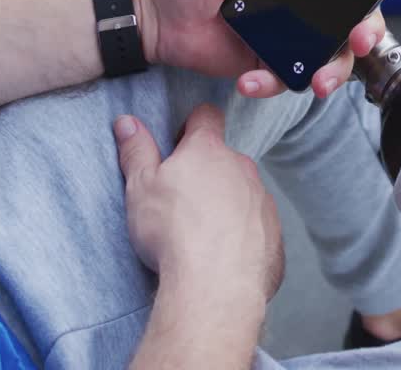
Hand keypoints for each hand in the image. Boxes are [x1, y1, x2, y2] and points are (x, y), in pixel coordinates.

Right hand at [113, 105, 284, 301]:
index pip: (206, 117)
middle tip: (182, 200)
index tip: (180, 142)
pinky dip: (242, 234)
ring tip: (201, 233)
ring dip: (226, 204)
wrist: (216, 284)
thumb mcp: (141, 187)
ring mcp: (262, 200)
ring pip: (243, 192)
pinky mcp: (274, 233)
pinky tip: (223, 255)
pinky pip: (256, 225)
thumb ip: (136, 151)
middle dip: (207, 173)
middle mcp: (242, 168)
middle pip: (224, 159)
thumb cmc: (173, 231)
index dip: (193, 124)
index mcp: (208, 151)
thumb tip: (127, 122)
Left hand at [132, 0, 385, 98]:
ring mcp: (289, 33)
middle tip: (361, 38)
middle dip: (368, 31)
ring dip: (334, 70)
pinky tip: (250, 79)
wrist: (152, 14)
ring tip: (318, 81)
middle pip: (354, 16)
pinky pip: (287, 77)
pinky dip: (273, 83)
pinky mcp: (269, 61)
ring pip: (331, 55)